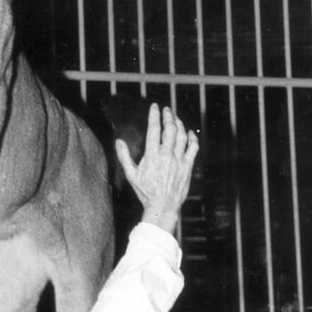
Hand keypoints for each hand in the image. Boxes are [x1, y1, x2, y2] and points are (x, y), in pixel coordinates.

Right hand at [115, 104, 198, 233]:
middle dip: (168, 116)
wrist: (163, 205)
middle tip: (166, 109)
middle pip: (170, 129)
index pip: (154, 130)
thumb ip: (124, 157)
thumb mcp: (131, 175)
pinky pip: (193, 147)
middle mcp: (167, 155)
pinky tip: (189, 132)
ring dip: (179, 124)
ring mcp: (179, 160)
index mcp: (152, 156)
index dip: (154, 116)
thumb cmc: (145, 191)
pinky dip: (191, 137)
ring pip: (182, 135)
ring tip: (175, 118)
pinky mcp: (187, 165)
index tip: (155, 107)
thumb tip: (118, 142)